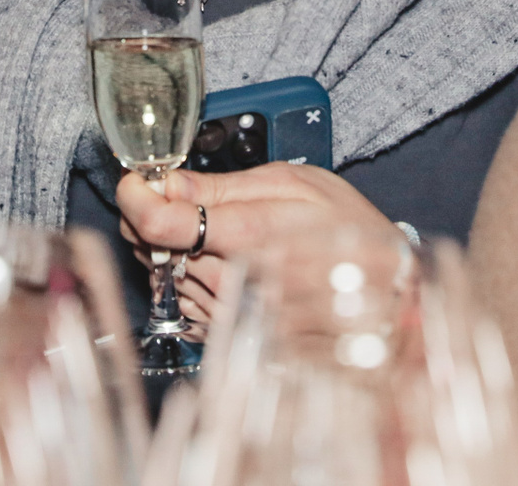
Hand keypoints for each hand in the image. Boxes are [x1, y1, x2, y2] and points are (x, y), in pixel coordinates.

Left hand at [115, 165, 401, 327]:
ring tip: (213, 229)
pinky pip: (179, 301)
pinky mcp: (223, 337)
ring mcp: (225, 317)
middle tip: (178, 194)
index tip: (133, 179)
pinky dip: (186, 275)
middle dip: (152, 215)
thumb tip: (168, 183)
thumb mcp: (298, 187)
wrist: (384, 300)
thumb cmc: (349, 235)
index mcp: (249, 238)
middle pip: (152, 248)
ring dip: (170, 247)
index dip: (135, 197)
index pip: (159, 225)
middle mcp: (231, 285)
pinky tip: (219, 261)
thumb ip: (226, 186)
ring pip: (162, 274)